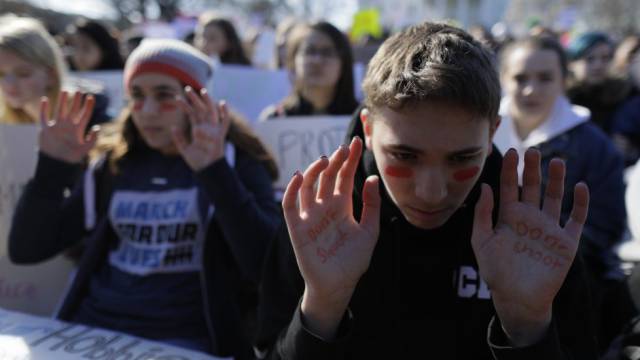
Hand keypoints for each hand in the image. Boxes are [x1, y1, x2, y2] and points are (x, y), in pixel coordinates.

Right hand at [38, 91, 96, 163]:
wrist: (58, 163)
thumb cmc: (73, 156)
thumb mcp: (86, 149)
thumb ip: (93, 139)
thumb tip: (97, 127)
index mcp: (78, 129)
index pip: (85, 115)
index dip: (88, 106)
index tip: (91, 97)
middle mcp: (68, 126)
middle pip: (73, 110)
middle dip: (76, 101)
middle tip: (79, 91)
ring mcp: (57, 126)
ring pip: (60, 110)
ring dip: (62, 101)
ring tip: (65, 91)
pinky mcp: (46, 129)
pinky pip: (44, 117)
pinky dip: (44, 109)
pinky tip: (45, 100)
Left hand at [172, 86, 229, 171]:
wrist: (207, 170)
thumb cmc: (197, 161)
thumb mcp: (184, 149)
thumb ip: (179, 138)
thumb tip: (173, 126)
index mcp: (197, 129)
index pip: (191, 114)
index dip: (185, 106)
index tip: (177, 98)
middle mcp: (206, 127)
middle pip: (200, 109)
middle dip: (194, 99)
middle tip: (187, 89)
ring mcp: (213, 130)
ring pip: (211, 112)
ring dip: (207, 101)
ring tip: (202, 91)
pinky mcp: (220, 135)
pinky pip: (224, 122)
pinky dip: (225, 113)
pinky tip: (222, 103)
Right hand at [282, 137, 379, 338]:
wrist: (338, 285)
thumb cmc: (354, 260)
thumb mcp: (369, 231)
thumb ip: (371, 205)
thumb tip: (372, 178)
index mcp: (343, 206)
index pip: (344, 176)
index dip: (349, 159)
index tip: (355, 142)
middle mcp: (325, 206)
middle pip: (327, 176)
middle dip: (334, 161)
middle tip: (343, 149)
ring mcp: (310, 215)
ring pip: (308, 186)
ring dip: (314, 171)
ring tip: (325, 160)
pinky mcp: (296, 227)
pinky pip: (290, 205)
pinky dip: (292, 190)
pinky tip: (299, 177)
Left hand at [471, 148, 588, 345]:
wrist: (517, 299)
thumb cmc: (495, 272)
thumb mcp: (482, 242)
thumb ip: (483, 215)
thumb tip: (486, 186)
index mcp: (508, 216)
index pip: (510, 187)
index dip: (511, 170)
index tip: (511, 151)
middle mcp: (529, 218)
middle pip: (533, 187)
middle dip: (533, 169)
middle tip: (533, 150)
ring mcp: (549, 228)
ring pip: (555, 198)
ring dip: (557, 180)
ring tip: (557, 161)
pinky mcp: (566, 242)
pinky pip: (576, 219)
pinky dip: (580, 204)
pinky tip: (579, 187)